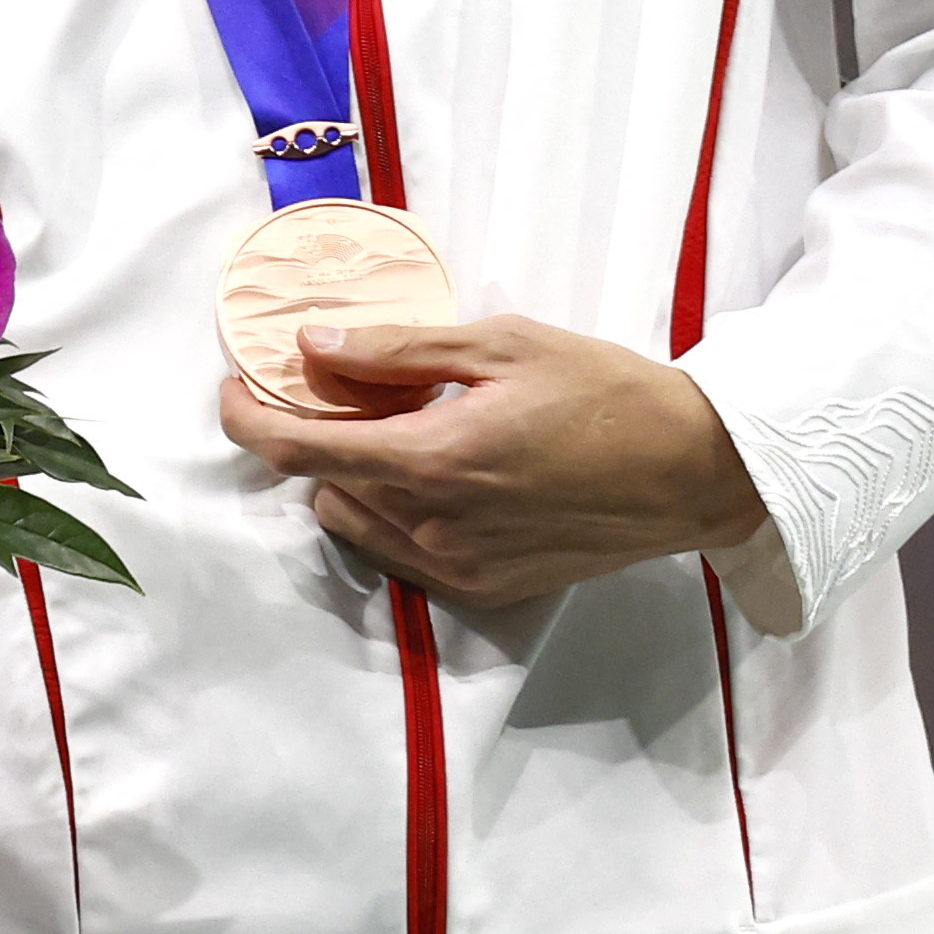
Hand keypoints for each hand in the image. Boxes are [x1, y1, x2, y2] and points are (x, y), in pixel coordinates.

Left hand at [218, 313, 763, 608]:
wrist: (696, 471)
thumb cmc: (606, 393)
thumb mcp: (501, 345)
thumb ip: (397, 352)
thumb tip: (313, 348)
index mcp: (431, 460)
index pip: (298, 452)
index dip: (248, 420)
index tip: (237, 390)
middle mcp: (434, 525)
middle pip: (322, 487)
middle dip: (317, 438)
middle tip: (356, 391)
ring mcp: (459, 566)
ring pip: (357, 523)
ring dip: (356, 478)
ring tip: (410, 429)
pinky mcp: (487, 588)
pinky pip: (403, 553)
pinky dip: (397, 512)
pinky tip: (445, 472)